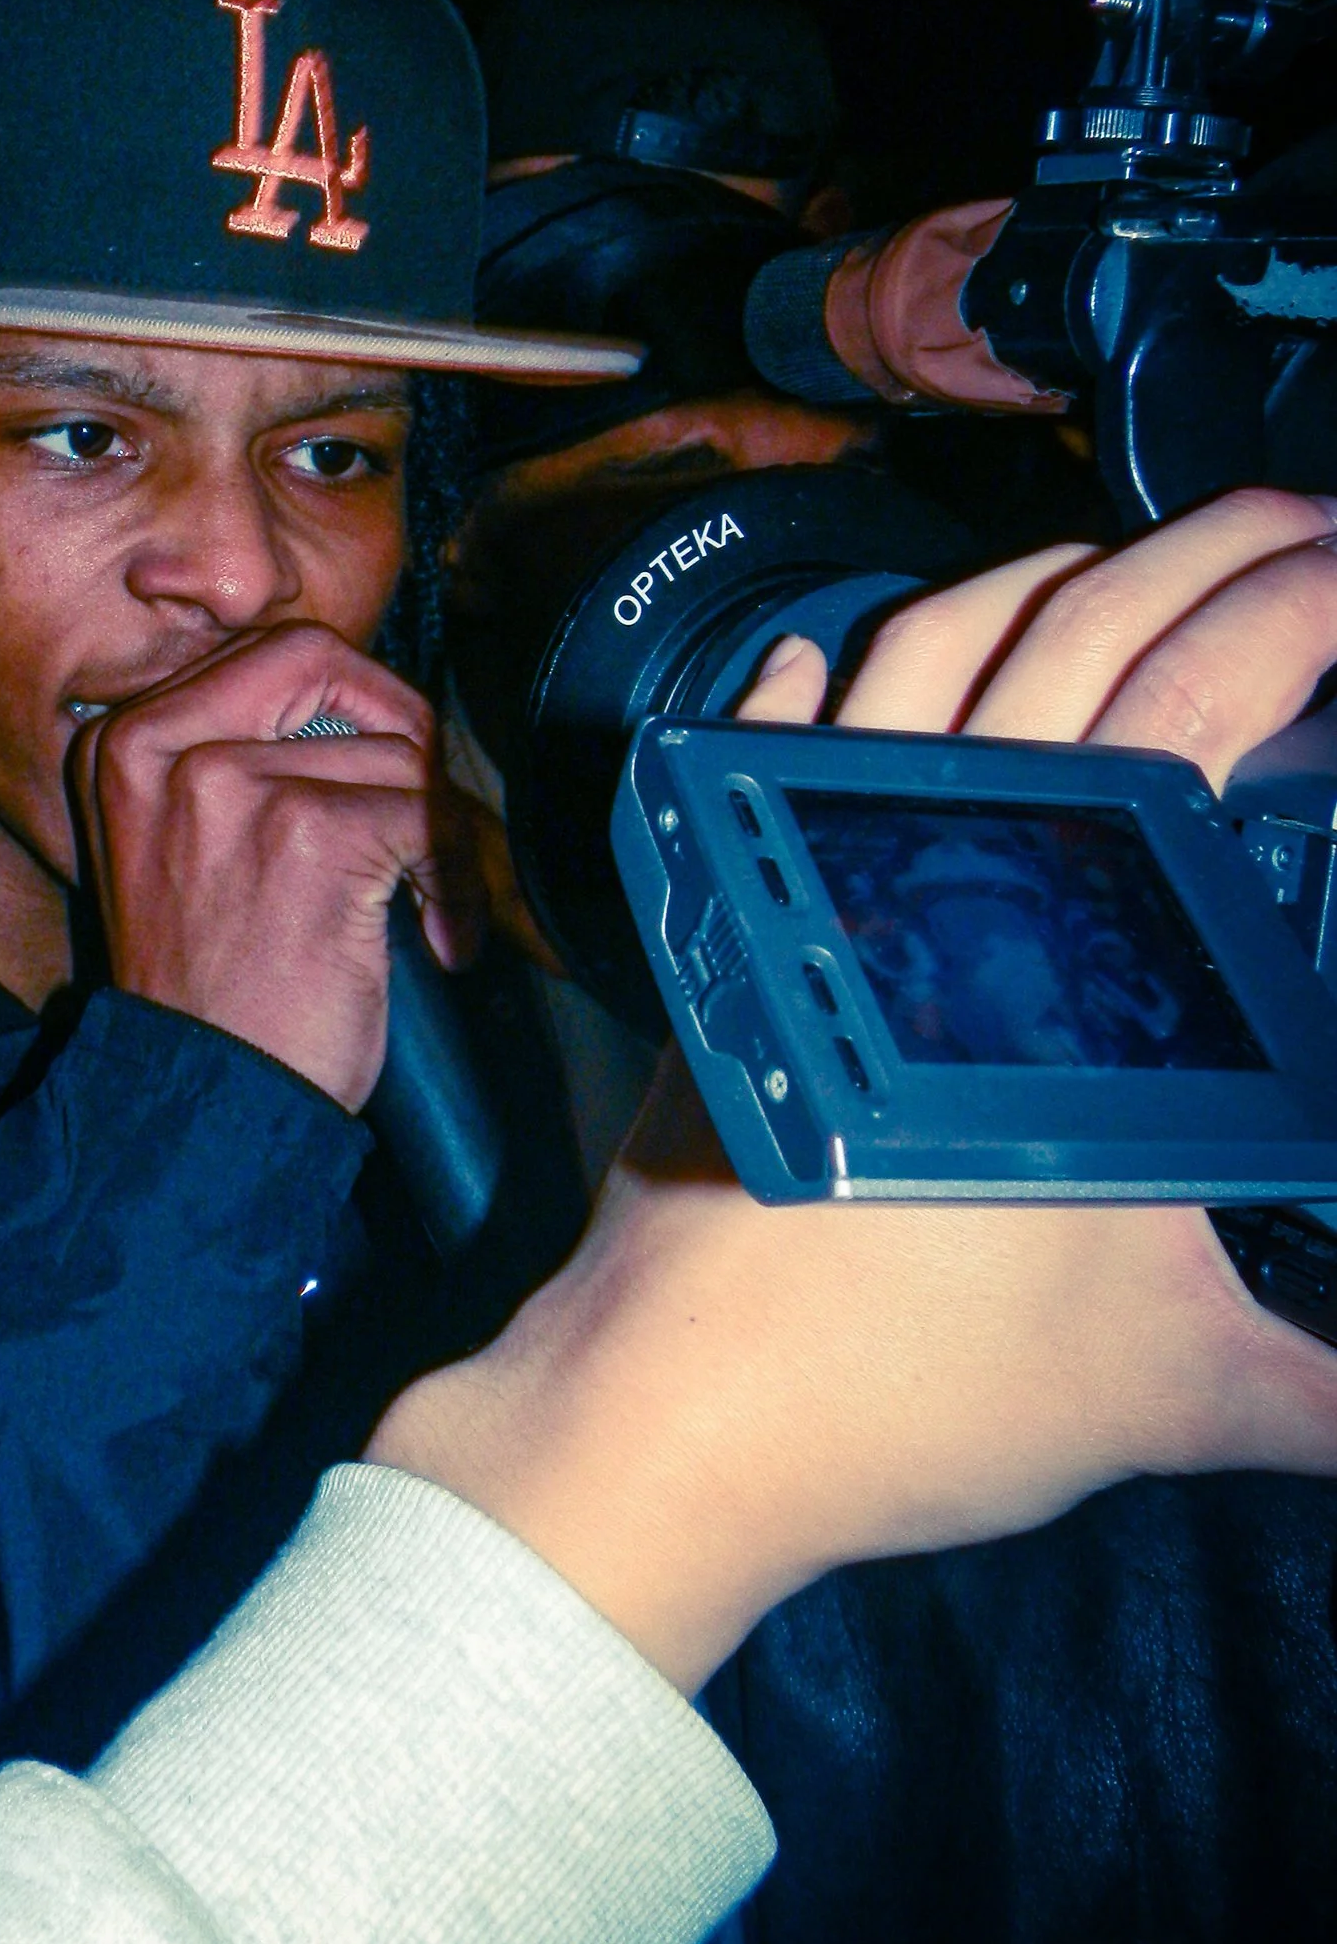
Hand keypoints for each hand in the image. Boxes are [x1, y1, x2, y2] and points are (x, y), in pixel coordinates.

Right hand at [71, 623, 480, 1109]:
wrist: (196, 1106)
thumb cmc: (206, 994)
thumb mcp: (178, 848)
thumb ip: (235, 761)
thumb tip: (360, 709)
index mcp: (120, 741)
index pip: (266, 654)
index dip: (349, 698)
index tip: (384, 764)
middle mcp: (158, 746)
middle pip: (323, 660)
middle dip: (399, 725)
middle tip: (430, 804)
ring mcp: (230, 784)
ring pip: (393, 755)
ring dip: (440, 837)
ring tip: (429, 911)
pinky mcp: (307, 834)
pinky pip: (426, 816)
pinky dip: (458, 882)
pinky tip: (441, 939)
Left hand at [372, 485, 1336, 1689]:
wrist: (674, 1415)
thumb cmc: (900, 1385)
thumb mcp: (1178, 1383)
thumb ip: (1334, 1376)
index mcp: (1054, 927)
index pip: (1204, 695)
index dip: (1303, 607)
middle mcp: (927, 859)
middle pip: (1080, 627)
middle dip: (1211, 550)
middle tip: (1307, 528)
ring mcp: (812, 874)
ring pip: (927, 657)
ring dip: (1043, 583)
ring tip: (1137, 565)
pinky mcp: (732, 925)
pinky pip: (771, 752)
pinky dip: (815, 685)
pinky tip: (820, 654)